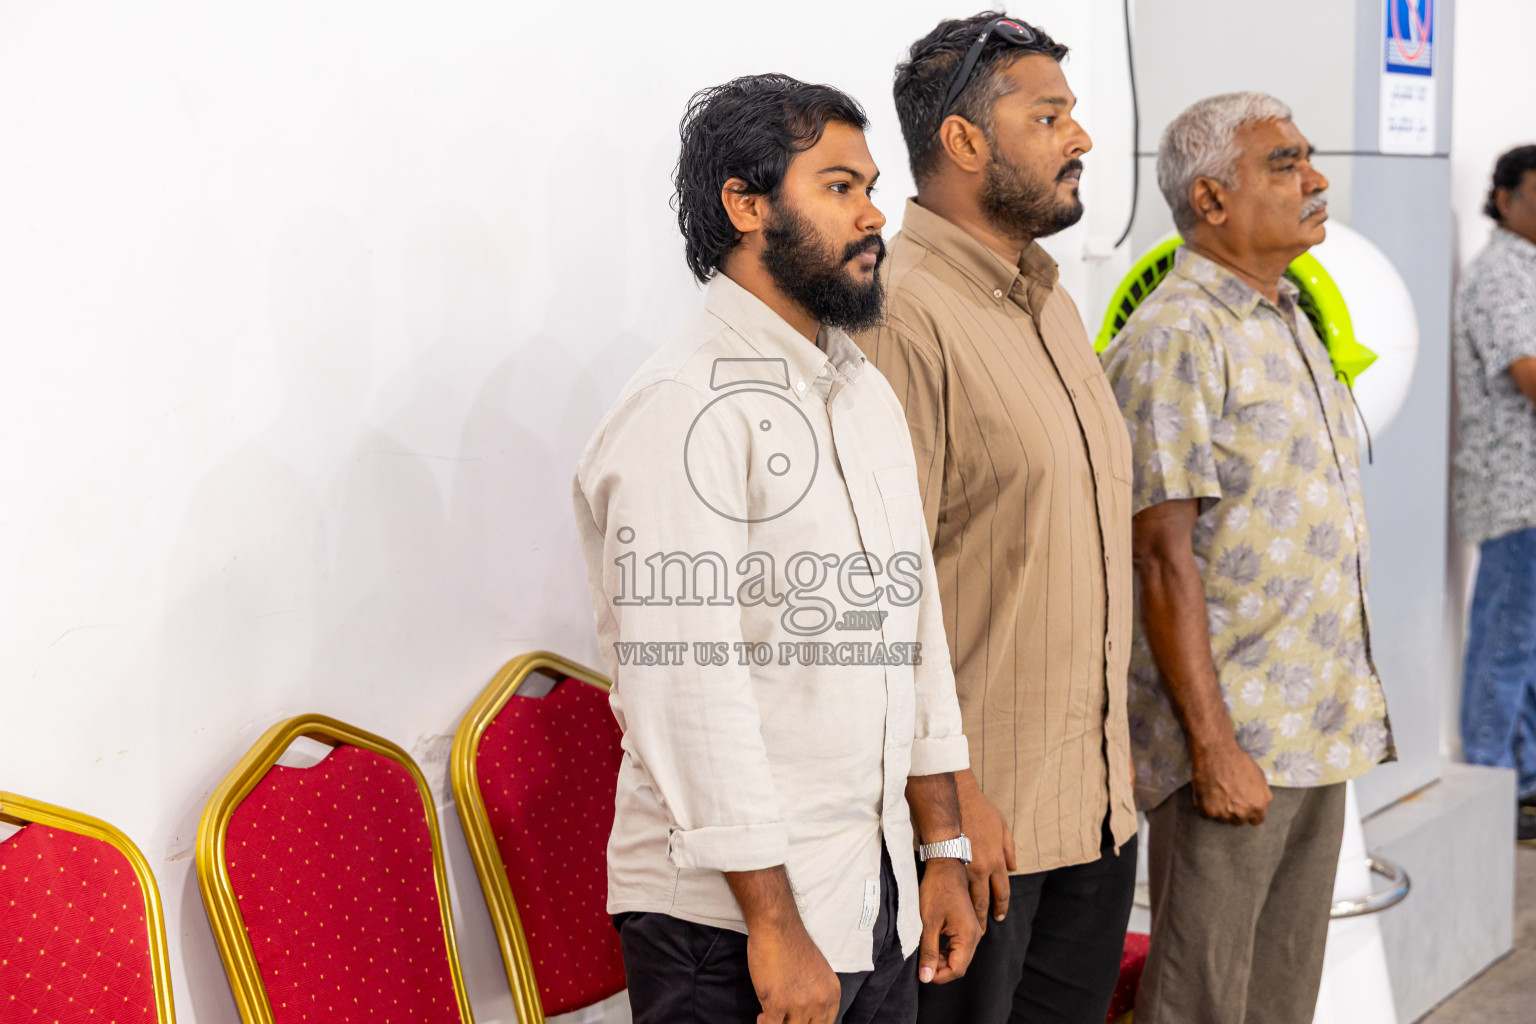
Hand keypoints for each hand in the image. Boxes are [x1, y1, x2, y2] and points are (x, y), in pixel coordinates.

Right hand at [746, 918, 840, 1023]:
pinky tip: (761, 1016)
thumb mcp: (818, 972)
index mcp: (832, 993)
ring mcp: (799, 1005)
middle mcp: (820, 1002)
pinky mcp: (778, 1005)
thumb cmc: (792, 944)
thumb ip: (817, 993)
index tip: (797, 1019)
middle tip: (783, 1018)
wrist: (777, 928)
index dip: (809, 1023)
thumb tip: (807, 1011)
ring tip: (769, 1016)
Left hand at [917, 857, 979, 984]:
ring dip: (941, 959)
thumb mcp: (928, 922)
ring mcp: (972, 930)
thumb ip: (928, 952)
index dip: (939, 976)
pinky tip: (930, 943)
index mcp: (968, 936)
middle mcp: (975, 935)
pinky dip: (944, 950)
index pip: (957, 969)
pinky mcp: (966, 925)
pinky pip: (957, 946)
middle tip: (920, 962)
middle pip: (959, 964)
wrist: (945, 866)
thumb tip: (926, 978)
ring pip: (958, 956)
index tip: (922, 973)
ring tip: (923, 952)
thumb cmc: (936, 891)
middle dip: (939, 968)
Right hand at [956, 771, 1014, 927]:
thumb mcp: (1002, 827)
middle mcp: (982, 868)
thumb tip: (1013, 868)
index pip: (1002, 891)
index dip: (1001, 906)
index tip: (999, 917)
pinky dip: (954, 899)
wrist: (955, 801)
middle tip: (981, 930)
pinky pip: (953, 886)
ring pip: (967, 898)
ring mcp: (963, 867)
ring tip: (966, 924)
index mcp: (997, 860)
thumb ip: (1009, 849)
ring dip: (967, 913)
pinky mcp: (947, 863)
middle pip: (984, 900)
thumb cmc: (980, 811)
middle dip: (983, 917)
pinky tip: (951, 907)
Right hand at [1190, 741, 1272, 824]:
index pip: (1256, 820)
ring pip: (1222, 818)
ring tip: (1215, 791)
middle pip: (1238, 820)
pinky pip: (1206, 814)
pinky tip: (1206, 792)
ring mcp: (1224, 814)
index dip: (1249, 812)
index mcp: (1258, 806)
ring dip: (1219, 809)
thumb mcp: (1260, 776)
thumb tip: (1263, 802)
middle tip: (1226, 796)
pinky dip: (1204, 806)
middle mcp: (1242, 813)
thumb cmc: (1237, 761)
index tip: (1242, 806)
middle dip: (1234, 811)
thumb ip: (1263, 793)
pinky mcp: (1208, 811)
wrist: (1216, 753)